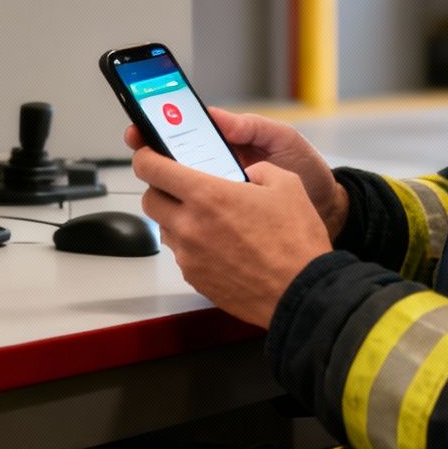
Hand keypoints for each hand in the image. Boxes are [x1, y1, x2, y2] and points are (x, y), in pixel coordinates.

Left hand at [132, 148, 334, 327]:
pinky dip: (190, 246)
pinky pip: (181, 255)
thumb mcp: (286, 184)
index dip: (146, 157)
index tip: (149, 155)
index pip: (151, 168)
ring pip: (163, 228)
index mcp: (207, 195)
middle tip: (181, 186)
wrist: (302, 293)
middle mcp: (190, 225)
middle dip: (160, 189)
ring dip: (175, 218)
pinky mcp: (195, 279)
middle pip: (149, 200)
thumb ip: (258, 169)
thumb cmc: (296, 242)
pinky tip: (218, 245)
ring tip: (206, 218)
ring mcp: (189, 256)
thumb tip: (247, 172)